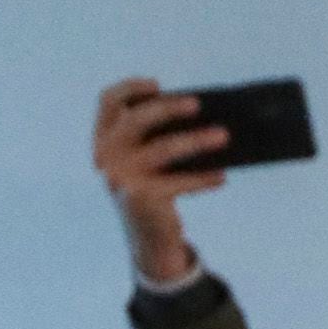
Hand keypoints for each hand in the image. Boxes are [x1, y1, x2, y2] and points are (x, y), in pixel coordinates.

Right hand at [92, 77, 225, 287]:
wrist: (149, 242)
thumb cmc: (154, 193)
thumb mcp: (147, 164)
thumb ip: (157, 140)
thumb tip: (201, 117)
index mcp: (103, 142)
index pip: (107, 102)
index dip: (131, 88)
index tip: (158, 85)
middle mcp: (106, 157)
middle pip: (135, 118)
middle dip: (168, 108)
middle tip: (198, 104)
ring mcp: (121, 178)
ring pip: (164, 148)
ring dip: (197, 140)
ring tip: (224, 135)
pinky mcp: (141, 199)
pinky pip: (179, 181)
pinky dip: (202, 178)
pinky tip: (222, 176)